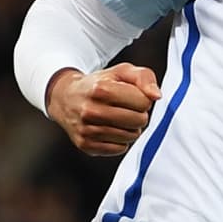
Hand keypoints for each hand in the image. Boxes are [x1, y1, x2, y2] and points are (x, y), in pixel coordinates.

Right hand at [46, 62, 161, 156]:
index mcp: (101, 89)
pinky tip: (110, 129)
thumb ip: (144, 78)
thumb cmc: (100, 84)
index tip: (132, 96)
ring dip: (130, 128)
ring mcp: (86, 130)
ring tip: (118, 118)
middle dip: (139, 114)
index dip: (142, 99)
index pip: (144, 102)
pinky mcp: (85, 145)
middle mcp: (91, 110)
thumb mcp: (121, 72)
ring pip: (131, 137)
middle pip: (139, 121)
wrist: (65, 98)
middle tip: (127, 108)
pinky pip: (119, 149)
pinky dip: (120, 140)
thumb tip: (156, 96)